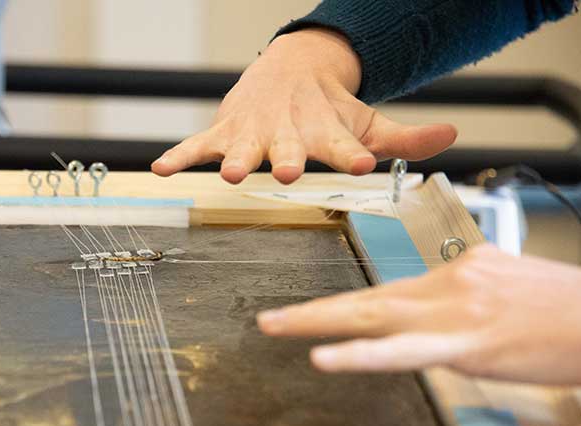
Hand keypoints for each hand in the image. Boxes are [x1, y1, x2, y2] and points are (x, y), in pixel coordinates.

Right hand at [151, 28, 457, 184]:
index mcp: (325, 132)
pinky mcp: (225, 130)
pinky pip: (198, 146)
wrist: (290, 67)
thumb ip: (403, 140)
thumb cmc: (328, 107)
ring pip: (242, 146)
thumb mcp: (366, 122)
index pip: (341, 145)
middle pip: (288, 147)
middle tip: (288, 172)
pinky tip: (163, 169)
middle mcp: (288, 131)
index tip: (362, 164)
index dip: (351, 155)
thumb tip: (449, 136)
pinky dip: (181, 157)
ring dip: (236, 157)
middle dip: (287, 158)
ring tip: (231, 172)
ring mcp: (253, 131)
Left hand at [257, 245, 580, 384]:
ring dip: (317, 322)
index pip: (389, 290)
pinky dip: (360, 354)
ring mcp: (453, 313)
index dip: (348, 307)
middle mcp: (447, 283)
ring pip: (372, 316)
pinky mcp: (467, 344)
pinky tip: (326, 357)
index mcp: (456, 271)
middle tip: (269, 320)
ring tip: (275, 327)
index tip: (315, 316)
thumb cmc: (564, 310)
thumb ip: (467, 292)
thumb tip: (443, 305)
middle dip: (313, 311)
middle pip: (367, 297)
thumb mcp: (509, 285)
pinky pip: (403, 352)